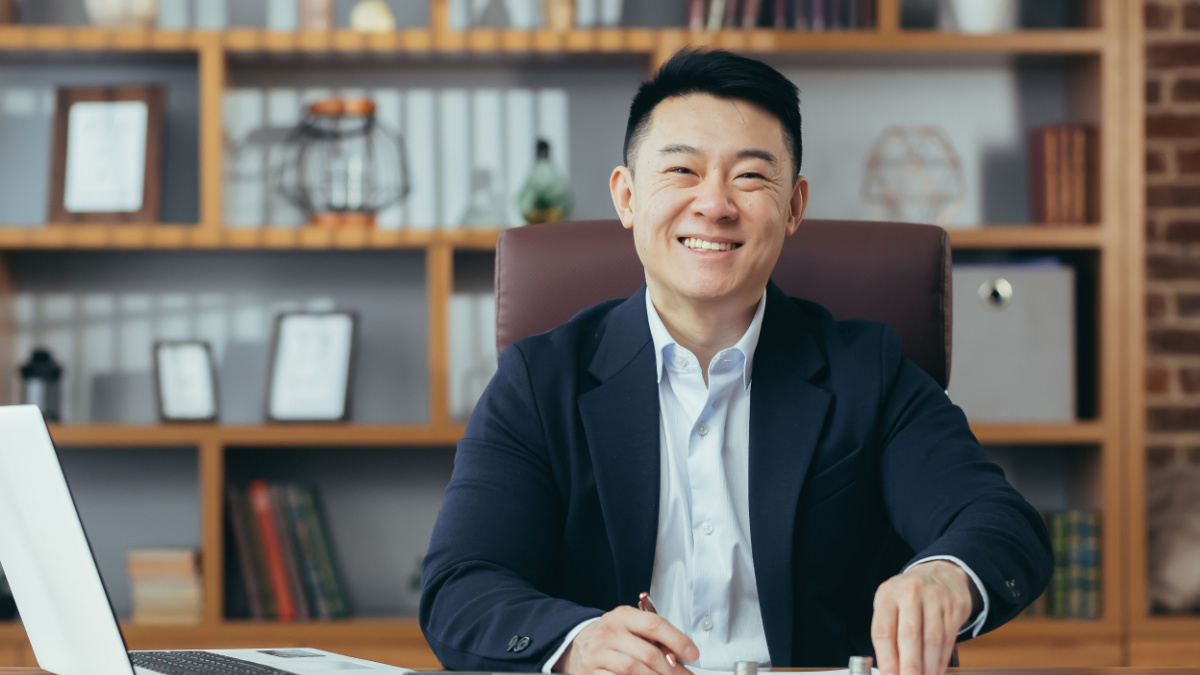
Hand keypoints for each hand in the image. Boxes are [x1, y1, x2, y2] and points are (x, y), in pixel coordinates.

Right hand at [553, 605, 698, 674]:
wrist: (577, 644)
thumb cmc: (611, 636)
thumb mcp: (629, 626)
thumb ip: (653, 637)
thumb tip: (683, 655)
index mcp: (622, 616)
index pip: (654, 624)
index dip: (678, 640)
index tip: (693, 654)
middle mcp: (609, 632)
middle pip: (648, 653)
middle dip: (672, 669)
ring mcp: (598, 653)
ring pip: (634, 670)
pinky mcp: (591, 672)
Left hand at [870, 560, 979, 674]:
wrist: (941, 572)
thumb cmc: (908, 595)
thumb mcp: (890, 603)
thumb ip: (887, 633)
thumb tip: (889, 669)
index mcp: (888, 594)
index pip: (883, 631)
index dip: (886, 658)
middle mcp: (911, 593)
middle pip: (909, 636)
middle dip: (909, 666)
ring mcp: (935, 599)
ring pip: (933, 640)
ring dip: (928, 667)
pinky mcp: (955, 607)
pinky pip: (949, 639)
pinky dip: (942, 660)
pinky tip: (937, 671)